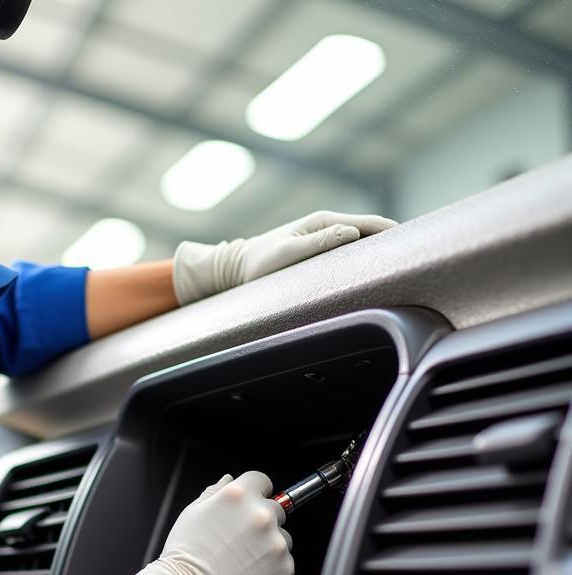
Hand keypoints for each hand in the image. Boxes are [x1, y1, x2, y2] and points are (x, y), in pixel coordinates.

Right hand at [121, 472, 293, 574]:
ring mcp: (275, 542)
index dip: (254, 493)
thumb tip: (228, 479)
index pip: (261, 480)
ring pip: (282, 537)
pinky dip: (270, 568)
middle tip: (239, 540)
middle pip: (276, 508)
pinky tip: (248, 574)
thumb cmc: (185, 556)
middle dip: (261, 520)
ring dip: (268, 545)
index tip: (249, 505)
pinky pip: (284, 562)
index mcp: (237, 495)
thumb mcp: (192, 513)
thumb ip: (215, 492)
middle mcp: (261, 515)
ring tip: (242, 561)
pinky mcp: (284, 567)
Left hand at [172, 210, 396, 304]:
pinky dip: (366, 255)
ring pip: (363, 240)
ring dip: (382, 249)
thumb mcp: (287, 253)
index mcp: (323, 222)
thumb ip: (318, 242)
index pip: (370, 224)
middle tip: (423, 255)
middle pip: (372, 231)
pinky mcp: (319, 249)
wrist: (235, 266)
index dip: (394, 233)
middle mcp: (327, 225)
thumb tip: (352, 233)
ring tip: (408, 262)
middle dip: (395, 240)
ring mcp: (324, 236)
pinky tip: (377, 268)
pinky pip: (350, 250)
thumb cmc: (257, 263)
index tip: (418, 242)